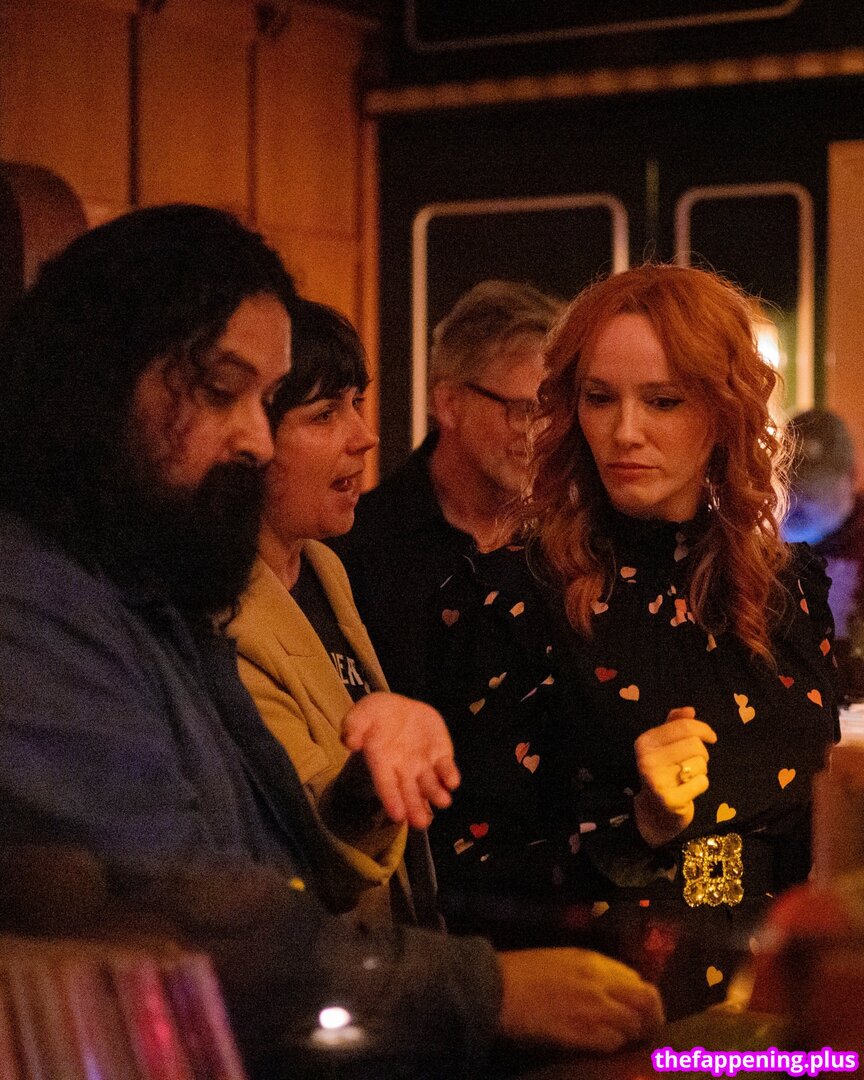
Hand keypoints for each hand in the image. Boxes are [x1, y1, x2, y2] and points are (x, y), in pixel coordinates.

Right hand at [342, 691, 459, 828]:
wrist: (398, 708)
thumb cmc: (375, 715)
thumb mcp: (361, 714)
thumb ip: (353, 726)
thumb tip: (350, 742)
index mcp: (381, 763)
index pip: (386, 785)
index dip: (391, 800)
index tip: (397, 815)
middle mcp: (403, 769)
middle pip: (409, 793)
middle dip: (415, 808)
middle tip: (421, 823)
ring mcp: (423, 763)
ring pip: (430, 784)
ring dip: (436, 794)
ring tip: (443, 801)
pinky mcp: (440, 754)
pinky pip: (446, 767)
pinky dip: (450, 775)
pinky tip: (452, 782)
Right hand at [498, 948, 663, 1051]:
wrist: (498, 988)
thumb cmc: (522, 973)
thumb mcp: (561, 961)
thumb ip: (589, 973)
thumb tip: (611, 989)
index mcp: (593, 961)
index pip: (636, 979)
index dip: (641, 997)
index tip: (639, 1009)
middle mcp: (600, 982)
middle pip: (647, 1000)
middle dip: (652, 1017)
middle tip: (646, 1031)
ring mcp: (594, 1008)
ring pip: (635, 1024)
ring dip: (632, 1035)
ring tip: (623, 1041)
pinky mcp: (584, 1033)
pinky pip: (613, 1042)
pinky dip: (613, 1046)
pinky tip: (602, 1047)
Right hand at [633, 707, 716, 846]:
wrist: (654, 810)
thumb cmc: (663, 771)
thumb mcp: (664, 745)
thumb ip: (675, 724)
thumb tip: (689, 710)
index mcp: (645, 741)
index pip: (684, 726)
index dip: (704, 729)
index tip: (711, 737)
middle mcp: (647, 759)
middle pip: (695, 744)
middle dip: (702, 753)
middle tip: (694, 762)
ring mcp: (657, 780)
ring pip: (700, 763)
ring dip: (701, 770)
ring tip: (688, 776)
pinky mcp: (670, 799)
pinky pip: (702, 782)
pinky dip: (701, 785)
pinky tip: (689, 789)